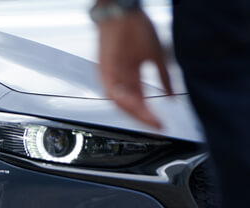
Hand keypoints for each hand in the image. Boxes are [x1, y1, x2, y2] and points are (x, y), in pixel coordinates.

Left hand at [98, 9, 172, 128]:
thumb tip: (172, 95)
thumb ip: (164, 78)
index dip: (149, 115)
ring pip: (121, 103)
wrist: (122, 11)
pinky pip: (112, 91)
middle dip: (144, 119)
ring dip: (135, 112)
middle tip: (156, 127)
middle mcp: (119, 81)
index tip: (161, 124)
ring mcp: (110, 77)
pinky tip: (134, 103)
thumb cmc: (136, 28)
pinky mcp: (103, 71)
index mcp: (130, 78)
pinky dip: (123, 99)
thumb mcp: (155, 56)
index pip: (140, 103)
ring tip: (149, 119)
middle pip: (130, 107)